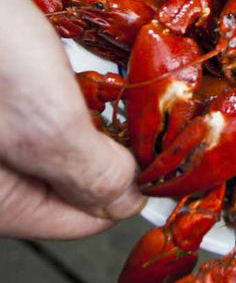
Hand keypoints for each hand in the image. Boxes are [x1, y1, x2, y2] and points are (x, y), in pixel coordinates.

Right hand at [0, 0, 145, 238]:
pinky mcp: (3, 98)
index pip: (82, 220)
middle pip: (75, 179)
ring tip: (109, 80)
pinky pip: (47, 106)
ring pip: (65, 138)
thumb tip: (130, 200)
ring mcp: (0, 132)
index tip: (170, 157)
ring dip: (95, 110)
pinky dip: (70, 86)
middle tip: (147, 110)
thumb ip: (91, 172)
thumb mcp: (44, 123)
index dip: (132, 191)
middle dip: (114, 145)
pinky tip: (77, 62)